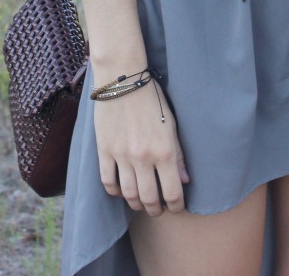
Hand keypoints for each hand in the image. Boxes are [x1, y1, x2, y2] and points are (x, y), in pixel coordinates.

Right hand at [93, 74, 190, 214]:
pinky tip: (121, 190)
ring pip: (128, 194)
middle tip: (159, 209)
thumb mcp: (172, 123)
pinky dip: (115, 192)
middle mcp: (143, 158)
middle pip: (149, 198)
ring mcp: (121, 155)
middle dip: (156, 209)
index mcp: (164, 151)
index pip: (172, 192)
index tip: (177, 207)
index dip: (176, 206)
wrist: (123, 80)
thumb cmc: (152, 98)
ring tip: (142, 202)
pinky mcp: (104, 151)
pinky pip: (108, 181)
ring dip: (136, 203)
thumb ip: (178, 155)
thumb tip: (184, 181)